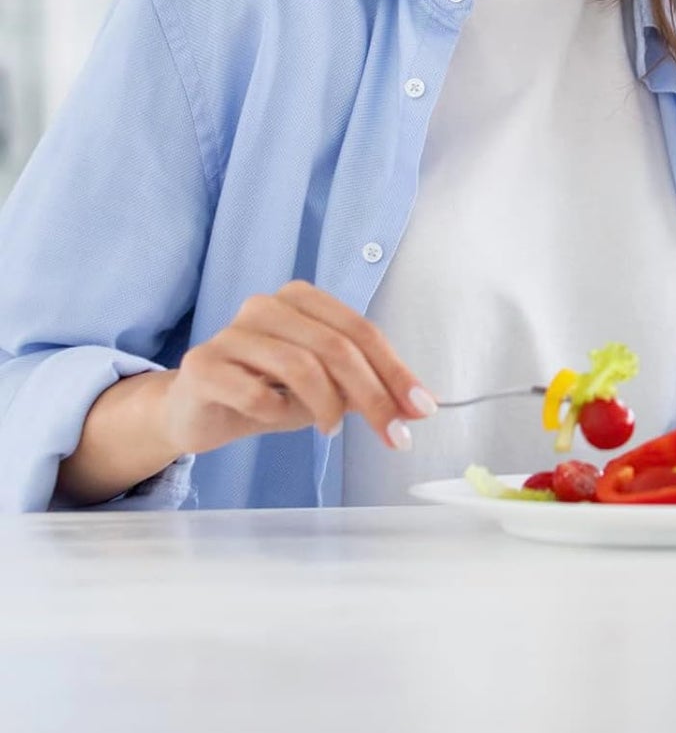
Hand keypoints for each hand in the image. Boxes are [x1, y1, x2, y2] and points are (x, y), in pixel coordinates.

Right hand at [161, 280, 434, 457]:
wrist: (197, 411)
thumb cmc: (269, 392)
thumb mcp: (327, 388)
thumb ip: (368, 389)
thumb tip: (419, 405)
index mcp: (302, 298)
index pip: (361, 331)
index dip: (395, 371)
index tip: (422, 409)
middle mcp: (267, 305)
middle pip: (337, 348)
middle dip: (373, 396)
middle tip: (393, 434)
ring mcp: (231, 332)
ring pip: (301, 366)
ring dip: (326, 406)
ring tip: (329, 429)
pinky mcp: (203, 365)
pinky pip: (255, 393)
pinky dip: (276, 413)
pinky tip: (274, 418)